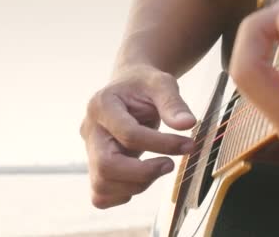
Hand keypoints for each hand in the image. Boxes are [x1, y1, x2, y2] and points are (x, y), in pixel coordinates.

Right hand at [80, 65, 195, 208]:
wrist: (130, 88)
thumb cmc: (145, 85)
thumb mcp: (162, 84)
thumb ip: (173, 103)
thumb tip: (188, 124)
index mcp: (102, 105)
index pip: (128, 134)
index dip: (161, 144)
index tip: (188, 144)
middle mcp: (90, 130)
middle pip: (106, 166)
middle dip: (143, 173)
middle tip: (170, 164)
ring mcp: (90, 151)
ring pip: (102, 185)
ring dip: (137, 185)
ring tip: (161, 167)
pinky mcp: (96, 166)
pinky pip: (101, 194)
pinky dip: (124, 193)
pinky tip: (144, 178)